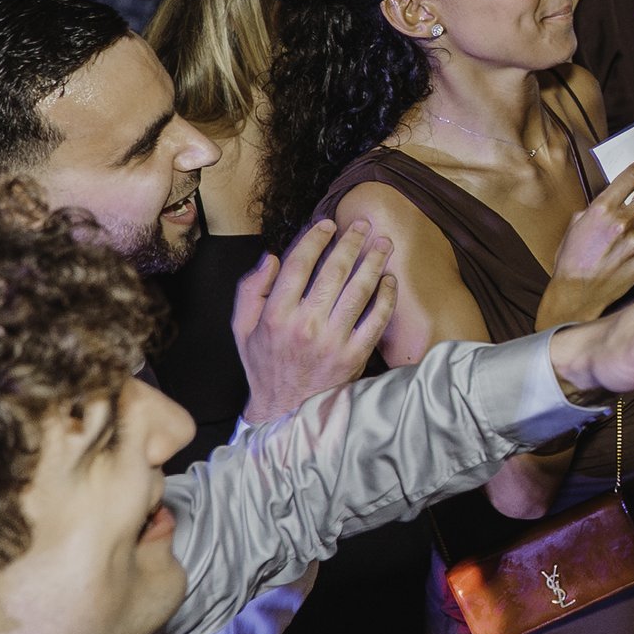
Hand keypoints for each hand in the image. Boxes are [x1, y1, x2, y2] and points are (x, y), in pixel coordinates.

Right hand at [233, 219, 396, 425]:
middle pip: (334, 271)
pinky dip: (387, 296)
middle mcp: (304, 326)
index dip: (314, 239)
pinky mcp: (355, 356)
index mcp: (275, 316)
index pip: (298, 265)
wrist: (285, 410)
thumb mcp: (243, 328)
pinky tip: (389, 279)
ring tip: (384, 243)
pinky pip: (377, 318)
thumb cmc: (265, 364)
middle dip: (351, 242)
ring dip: (375, 261)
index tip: (327, 224)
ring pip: (359, 290)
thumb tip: (271, 257)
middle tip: (363, 225)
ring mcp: (333, 341)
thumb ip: (251, 290)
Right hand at [545, 151, 633, 325]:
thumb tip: (611, 199)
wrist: (576, 294)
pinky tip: (622, 257)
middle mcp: (622, 222)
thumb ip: (596, 209)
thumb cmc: (571, 259)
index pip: (631, 176)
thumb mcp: (576, 225)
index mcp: (602, 209)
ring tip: (620, 242)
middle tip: (632, 211)